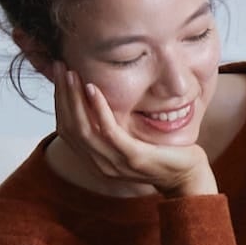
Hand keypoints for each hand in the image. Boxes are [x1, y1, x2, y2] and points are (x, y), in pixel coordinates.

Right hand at [52, 62, 216, 197]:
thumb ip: (111, 126)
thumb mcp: (129, 138)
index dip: (59, 101)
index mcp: (95, 159)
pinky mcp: (133, 158)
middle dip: (62, 95)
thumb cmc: (161, 154)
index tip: (58, 75)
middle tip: (59, 68)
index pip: (66, 129)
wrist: (187, 177)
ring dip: (74, 99)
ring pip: (83, 129)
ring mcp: (115, 163)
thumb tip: (97, 97)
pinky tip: (93, 89)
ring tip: (71, 74)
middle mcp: (99, 163)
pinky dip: (98, 109)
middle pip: (69, 127)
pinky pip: (109, 132)